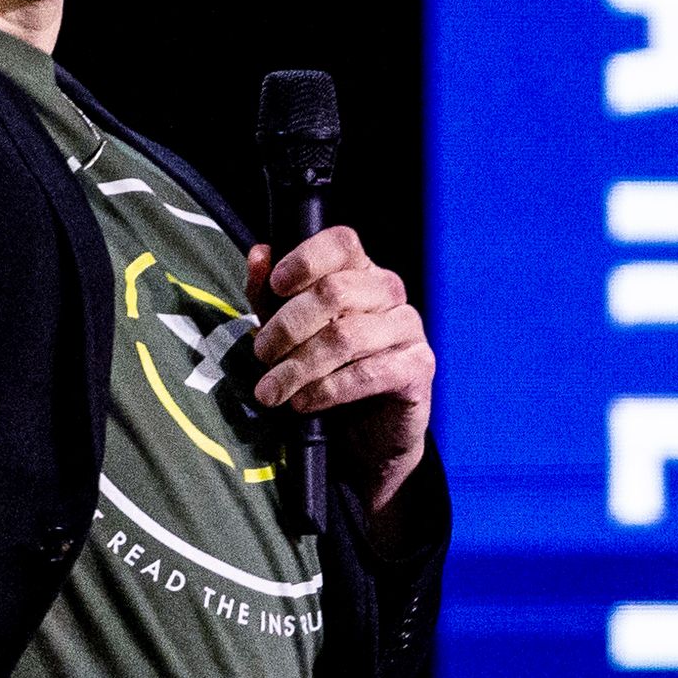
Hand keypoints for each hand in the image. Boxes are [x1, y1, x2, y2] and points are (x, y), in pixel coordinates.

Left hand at [247, 226, 435, 534]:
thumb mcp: (288, 333)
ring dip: (300, 365)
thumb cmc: (325, 371)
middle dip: (287, 326)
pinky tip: (304, 403)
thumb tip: (259, 254)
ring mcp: (408, 327)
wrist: (364, 434)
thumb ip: (270, 296)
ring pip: (347, 335)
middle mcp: (389, 291)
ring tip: (271, 391)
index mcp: (359, 271)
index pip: (341, 243)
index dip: (306, 259)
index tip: (275, 287)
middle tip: (261, 355)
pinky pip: (370, 373)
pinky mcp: (418, 367)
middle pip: (335, 291)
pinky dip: (328, 390)